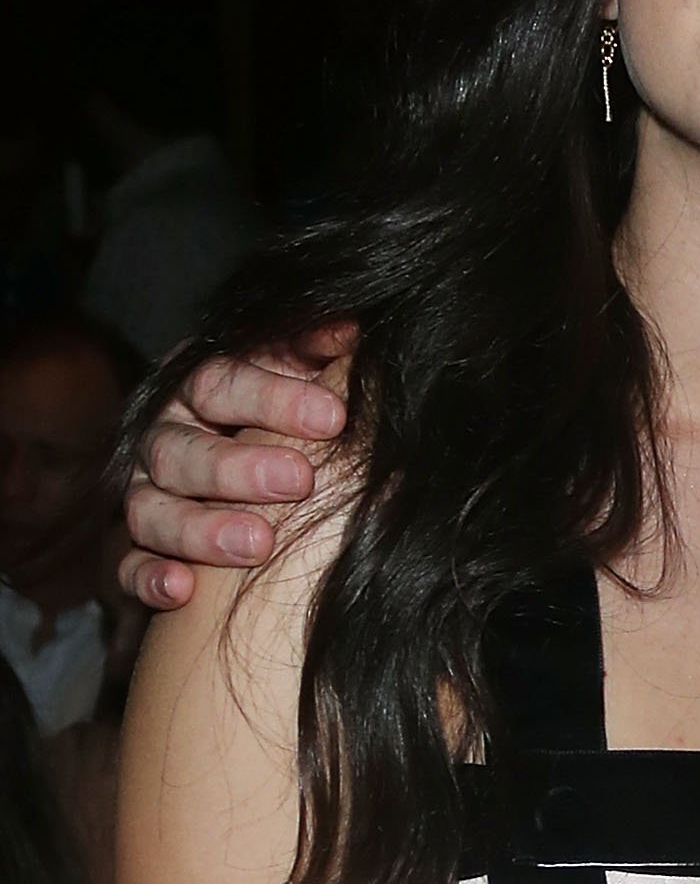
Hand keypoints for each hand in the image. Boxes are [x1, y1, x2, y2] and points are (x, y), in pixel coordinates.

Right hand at [118, 325, 356, 609]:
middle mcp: (164, 439)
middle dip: (236, 467)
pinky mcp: (132, 551)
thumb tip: (353, 329)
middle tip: (298, 481)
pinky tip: (181, 590)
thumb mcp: (307, 373)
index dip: (273, 399)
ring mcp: (144, 495)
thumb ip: (322, 350)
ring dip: (200, 530)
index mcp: (201, 390)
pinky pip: (126, 567)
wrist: (253, 471)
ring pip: (149, 510)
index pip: (220, 383)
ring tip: (258, 545)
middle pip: (179, 450)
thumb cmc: (294, 415)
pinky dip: (149, 578)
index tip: (333, 418)